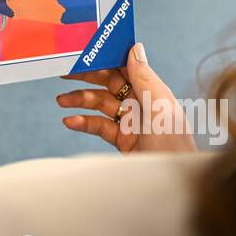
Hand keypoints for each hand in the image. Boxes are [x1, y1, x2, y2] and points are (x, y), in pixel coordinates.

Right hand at [56, 43, 197, 152]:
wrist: (173, 186)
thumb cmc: (174, 148)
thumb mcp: (160, 110)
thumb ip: (145, 79)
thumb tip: (135, 48)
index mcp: (154, 92)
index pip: (127, 67)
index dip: (107, 58)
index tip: (86, 51)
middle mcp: (142, 105)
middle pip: (110, 84)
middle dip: (87, 78)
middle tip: (65, 73)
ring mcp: (131, 123)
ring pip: (101, 104)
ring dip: (80, 100)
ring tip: (62, 101)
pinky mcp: (122, 141)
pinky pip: (99, 126)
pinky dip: (83, 122)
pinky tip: (70, 121)